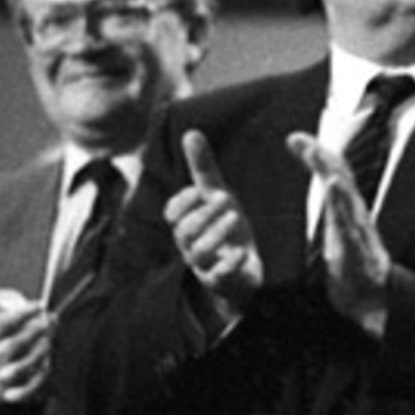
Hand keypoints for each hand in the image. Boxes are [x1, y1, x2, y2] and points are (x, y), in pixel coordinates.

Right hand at [0, 288, 48, 403]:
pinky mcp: (1, 395)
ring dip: (38, 351)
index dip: (22, 313)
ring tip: (48, 339)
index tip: (39, 304)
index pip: (1, 325)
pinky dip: (37, 378)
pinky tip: (47, 363)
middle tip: (48, 319)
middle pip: (11, 345)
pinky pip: (23, 390)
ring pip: (19, 367)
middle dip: (32, 330)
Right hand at [165, 129, 262, 324]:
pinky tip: (241, 252)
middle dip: (204, 213)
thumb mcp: (217, 194)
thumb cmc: (225, 227)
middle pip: (184, 230)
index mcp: (187, 224)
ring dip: (216, 233)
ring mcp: (204, 265)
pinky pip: (218, 276)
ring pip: (198, 252)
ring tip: (235, 217)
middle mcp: (190, 245)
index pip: (172, 213)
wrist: (242, 268)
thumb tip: (191, 132)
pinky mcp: (221, 282)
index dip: (183, 201)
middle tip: (226, 199)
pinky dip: (229, 262)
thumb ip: (203, 168)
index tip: (200, 190)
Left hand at [286, 133, 391, 336]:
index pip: (333, 177)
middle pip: (338, 177)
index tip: (295, 139)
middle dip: (320, 156)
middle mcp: (353, 215)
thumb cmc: (355, 273)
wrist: (373, 299)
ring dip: (329, 169)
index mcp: (346, 213)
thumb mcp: (339, 244)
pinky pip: (345, 216)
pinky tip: (331, 183)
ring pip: (342, 191)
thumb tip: (327, 203)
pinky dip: (339, 197)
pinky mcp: (354, 243)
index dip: (316, 156)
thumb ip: (338, 231)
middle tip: (299, 139)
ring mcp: (355, 227)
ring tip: (315, 151)